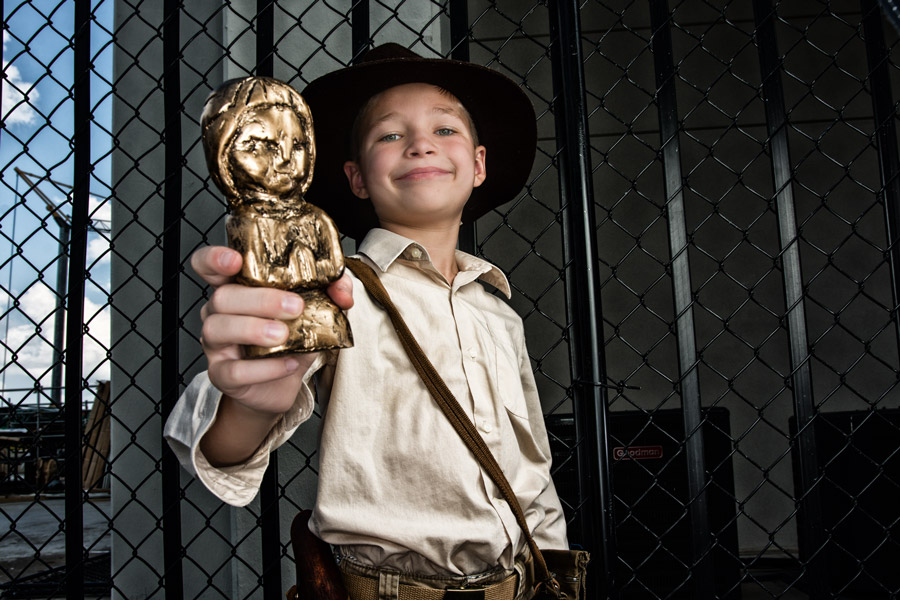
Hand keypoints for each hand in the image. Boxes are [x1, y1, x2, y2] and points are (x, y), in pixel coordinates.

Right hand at [192, 245, 353, 415]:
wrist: (283, 383)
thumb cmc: (292, 338)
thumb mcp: (314, 309)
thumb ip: (330, 291)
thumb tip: (342, 292)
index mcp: (237, 288)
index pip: (208, 265)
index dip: (214, 258)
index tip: (234, 260)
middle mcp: (219, 313)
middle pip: (223, 297)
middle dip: (260, 299)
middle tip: (294, 306)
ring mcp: (217, 345)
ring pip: (218, 330)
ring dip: (254, 330)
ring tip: (284, 335)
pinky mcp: (223, 375)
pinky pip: (234, 370)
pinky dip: (264, 368)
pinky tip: (288, 363)